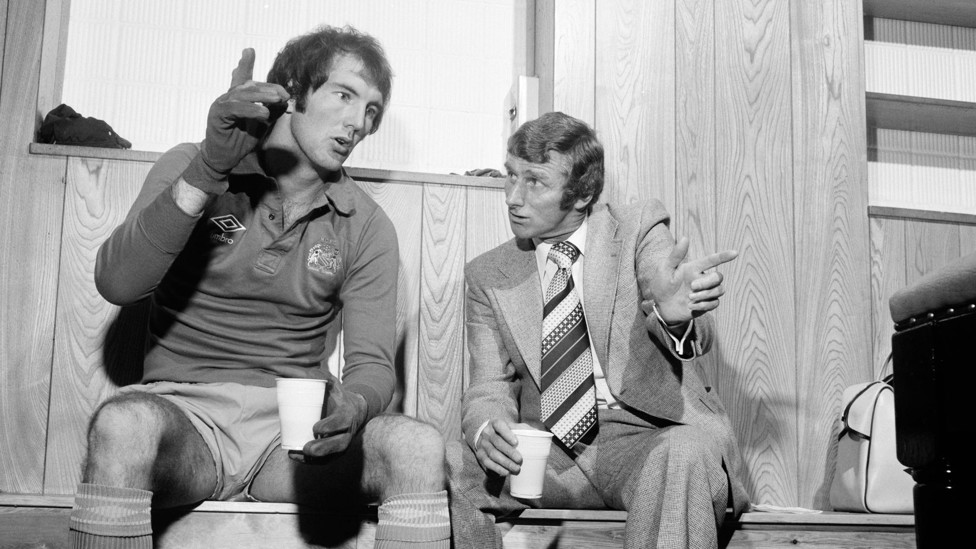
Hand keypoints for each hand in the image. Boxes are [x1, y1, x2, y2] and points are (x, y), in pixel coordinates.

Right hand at [182, 48, 289, 192]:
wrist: (225, 158)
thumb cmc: (241, 140)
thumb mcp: (261, 124)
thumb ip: (270, 111)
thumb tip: (284, 99)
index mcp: (237, 98)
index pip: (242, 78)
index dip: (245, 64)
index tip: (249, 50)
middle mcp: (227, 98)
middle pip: (248, 86)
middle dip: (268, 88)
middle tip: (284, 93)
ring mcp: (220, 105)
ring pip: (242, 95)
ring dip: (262, 96)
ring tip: (278, 100)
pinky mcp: (217, 116)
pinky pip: (234, 109)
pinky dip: (250, 110)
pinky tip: (263, 112)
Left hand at [294, 382, 367, 459]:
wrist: (354, 410)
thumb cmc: (338, 396)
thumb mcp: (333, 384)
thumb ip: (319, 376)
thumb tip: (299, 372)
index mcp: (347, 414)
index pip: (341, 422)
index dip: (330, 426)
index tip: (315, 428)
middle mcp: (347, 431)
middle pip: (338, 444)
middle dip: (323, 448)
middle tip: (306, 448)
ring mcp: (342, 443)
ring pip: (331, 456)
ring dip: (315, 459)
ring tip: (298, 454)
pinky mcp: (336, 452)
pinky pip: (325, 461)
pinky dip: (312, 462)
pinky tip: (296, 457)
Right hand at [474, 420, 530, 476]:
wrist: (489, 436)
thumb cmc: (506, 432)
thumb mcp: (513, 427)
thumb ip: (525, 429)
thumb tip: (540, 435)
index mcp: (495, 423)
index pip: (499, 425)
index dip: (507, 434)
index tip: (516, 442)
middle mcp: (487, 432)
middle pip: (497, 442)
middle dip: (509, 452)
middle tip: (520, 460)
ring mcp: (483, 444)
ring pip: (492, 453)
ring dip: (504, 462)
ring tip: (516, 468)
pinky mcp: (480, 454)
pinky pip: (487, 462)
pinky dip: (497, 468)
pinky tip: (505, 472)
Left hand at [641, 237, 736, 325]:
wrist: (661, 306)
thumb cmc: (662, 284)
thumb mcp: (665, 269)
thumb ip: (676, 255)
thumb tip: (684, 237)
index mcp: (694, 268)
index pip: (712, 260)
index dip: (723, 256)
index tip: (735, 253)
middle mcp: (702, 278)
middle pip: (718, 277)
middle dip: (707, 282)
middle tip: (692, 286)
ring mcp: (705, 291)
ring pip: (719, 290)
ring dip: (705, 295)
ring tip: (689, 298)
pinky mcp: (706, 304)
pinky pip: (715, 303)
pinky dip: (704, 305)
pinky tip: (691, 306)